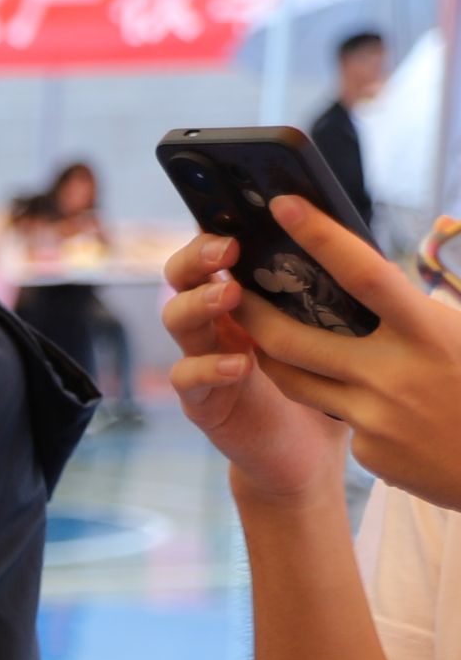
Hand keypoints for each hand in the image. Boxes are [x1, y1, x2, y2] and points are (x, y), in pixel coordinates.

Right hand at [163, 229, 350, 510]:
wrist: (306, 458)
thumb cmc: (323, 388)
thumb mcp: (329, 333)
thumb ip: (319, 296)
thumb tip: (345, 242)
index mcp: (245, 303)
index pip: (215, 257)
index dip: (214, 235)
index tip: (238, 222)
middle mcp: (216, 326)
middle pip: (180, 280)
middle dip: (195, 260)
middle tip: (224, 250)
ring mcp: (203, 361)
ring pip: (176, 321)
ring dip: (198, 303)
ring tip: (228, 297)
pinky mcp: (201, 402)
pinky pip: (187, 377)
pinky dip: (209, 367)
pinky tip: (239, 364)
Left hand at [224, 196, 460, 510]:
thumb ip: (418, 311)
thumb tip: (369, 283)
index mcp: (430, 333)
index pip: (365, 274)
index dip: (321, 237)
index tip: (284, 206)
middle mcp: (395, 374)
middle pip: (294, 339)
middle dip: (251, 312)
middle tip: (229, 289)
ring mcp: (376, 418)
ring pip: (299, 382)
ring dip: (274, 357)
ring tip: (263, 336)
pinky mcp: (370, 452)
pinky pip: (342, 417)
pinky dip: (352, 404)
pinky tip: (387, 409)